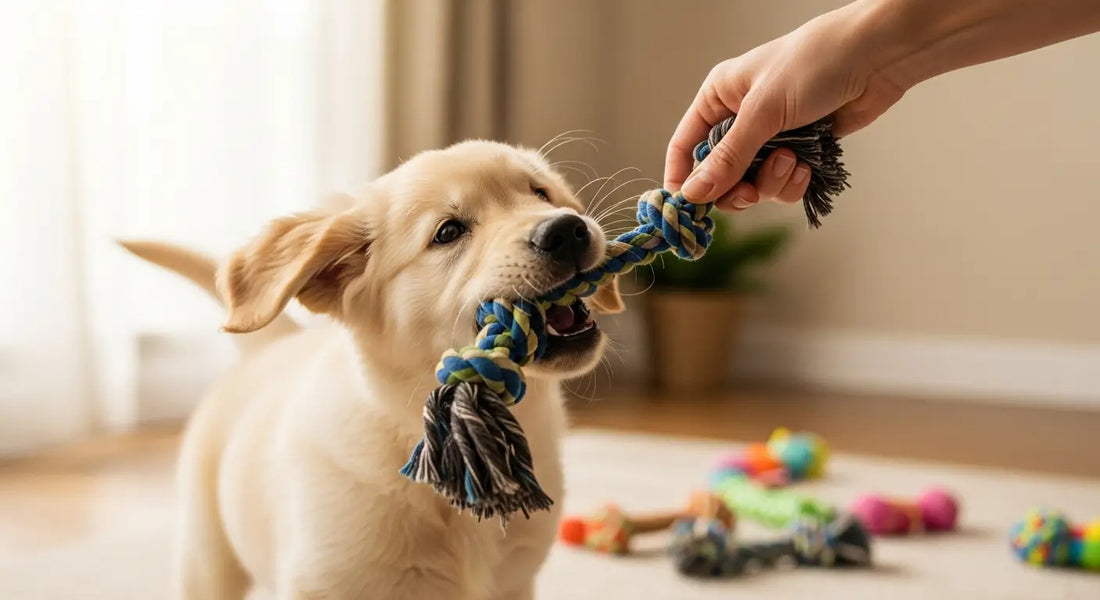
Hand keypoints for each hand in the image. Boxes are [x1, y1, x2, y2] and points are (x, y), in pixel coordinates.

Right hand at [664, 4, 905, 212]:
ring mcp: (771, 137)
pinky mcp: (800, 150)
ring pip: (753, 185)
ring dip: (772, 182)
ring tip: (793, 161)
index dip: (683, 179)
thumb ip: (728, 158)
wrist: (877, 57)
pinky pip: (782, 184)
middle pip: (719, 176)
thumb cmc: (814, 65)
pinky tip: (808, 164)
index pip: (685, 146)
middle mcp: (740, 119)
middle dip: (737, 188)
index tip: (687, 208)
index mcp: (719, 98)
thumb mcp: (763, 112)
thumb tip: (692, 195)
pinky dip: (794, 181)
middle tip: (751, 193)